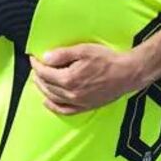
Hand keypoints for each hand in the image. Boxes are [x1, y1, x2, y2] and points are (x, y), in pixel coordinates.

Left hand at [29, 44, 144, 114]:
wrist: (127, 73)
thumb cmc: (107, 60)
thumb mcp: (83, 50)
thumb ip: (62, 55)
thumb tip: (45, 58)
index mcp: (69, 79)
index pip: (45, 73)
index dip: (36, 65)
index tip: (33, 58)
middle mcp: (71, 93)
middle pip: (47, 86)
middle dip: (38, 76)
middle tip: (35, 67)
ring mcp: (78, 102)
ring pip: (53, 98)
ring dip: (42, 89)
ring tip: (38, 80)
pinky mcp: (86, 107)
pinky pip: (65, 110)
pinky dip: (53, 107)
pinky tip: (47, 102)